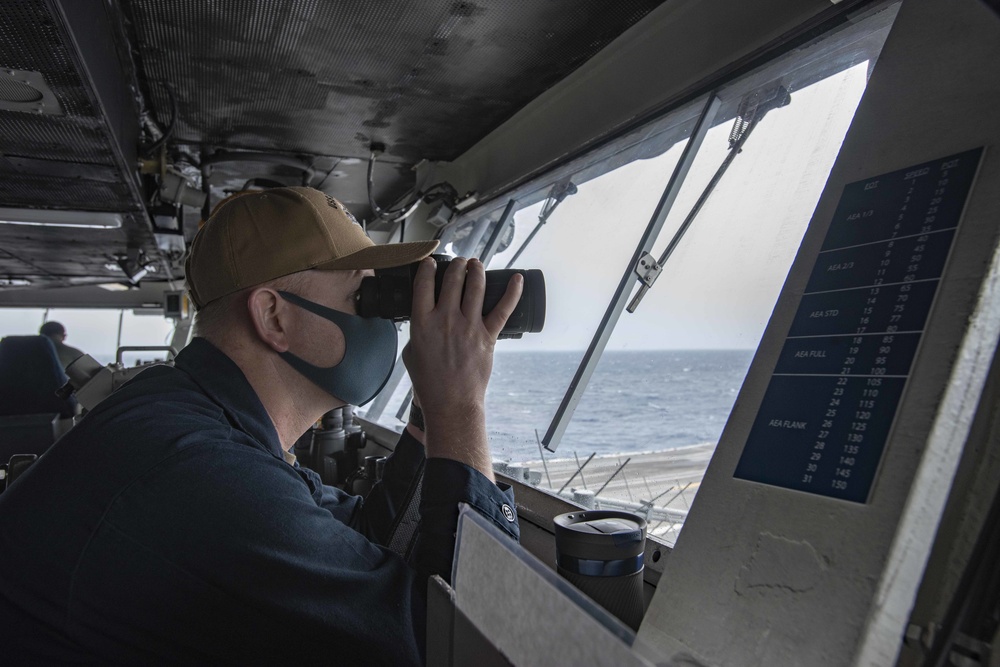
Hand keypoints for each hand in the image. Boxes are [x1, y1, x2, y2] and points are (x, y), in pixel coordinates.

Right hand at [402, 257, 522, 478]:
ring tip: (476, 264)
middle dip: (457, 265)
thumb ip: (417, 333)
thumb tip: (424, 321)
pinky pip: (503, 309)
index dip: (428, 268)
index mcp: (422, 323)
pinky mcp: (487, 336)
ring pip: (476, 287)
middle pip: (452, 280)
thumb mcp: (411, 354)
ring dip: (477, 270)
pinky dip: (512, 292)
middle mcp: (445, 319)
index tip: (431, 263)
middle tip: (459, 263)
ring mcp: (468, 326)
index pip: (424, 284)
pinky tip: (517, 278)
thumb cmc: (429, 384)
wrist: (451, 403)